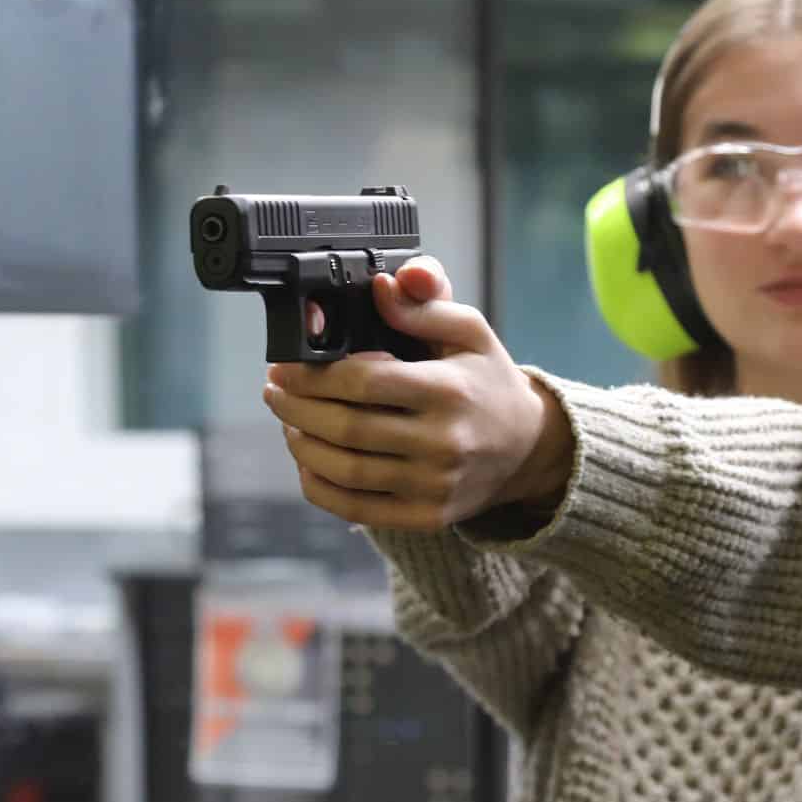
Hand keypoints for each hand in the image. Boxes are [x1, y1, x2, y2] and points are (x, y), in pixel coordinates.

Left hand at [263, 256, 573, 531]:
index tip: (285, 366)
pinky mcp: (427, 516)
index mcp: (450, 390)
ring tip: (288, 421)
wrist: (527, 448)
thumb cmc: (488, 381)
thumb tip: (380, 285)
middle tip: (275, 391)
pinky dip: (320, 487)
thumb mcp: (469, 331)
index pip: (364, 383)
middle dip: (296, 408)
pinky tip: (307, 462)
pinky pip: (357, 508)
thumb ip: (425, 304)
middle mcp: (444, 442)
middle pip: (347, 429)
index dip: (313, 376)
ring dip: (302, 445)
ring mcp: (435, 484)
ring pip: (346, 470)